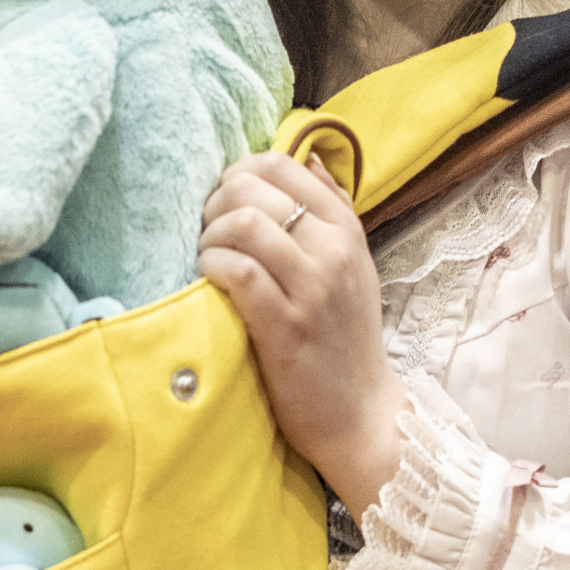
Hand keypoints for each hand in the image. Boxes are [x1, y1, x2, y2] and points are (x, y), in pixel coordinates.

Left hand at [198, 151, 407, 517]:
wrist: (361, 412)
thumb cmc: (345, 338)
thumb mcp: (353, 266)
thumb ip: (333, 210)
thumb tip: (309, 157)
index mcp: (346, 230)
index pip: (284, 166)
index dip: (241, 173)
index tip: (226, 200)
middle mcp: (333, 251)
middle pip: (255, 191)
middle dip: (216, 204)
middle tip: (208, 231)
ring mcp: (311, 289)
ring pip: (244, 225)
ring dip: (210, 235)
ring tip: (208, 257)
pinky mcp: (285, 326)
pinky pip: (238, 272)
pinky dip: (213, 266)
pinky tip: (210, 279)